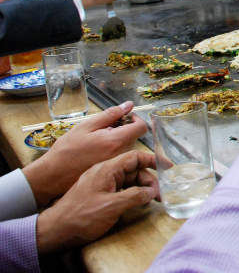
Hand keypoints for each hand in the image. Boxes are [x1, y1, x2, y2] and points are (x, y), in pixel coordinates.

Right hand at [23, 101, 147, 207]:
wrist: (54, 175)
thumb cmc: (67, 149)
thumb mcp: (86, 126)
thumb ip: (110, 114)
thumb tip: (129, 105)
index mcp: (117, 141)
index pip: (142, 127)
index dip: (135, 119)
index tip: (123, 117)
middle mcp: (122, 154)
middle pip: (135, 136)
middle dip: (125, 128)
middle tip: (105, 128)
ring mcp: (117, 164)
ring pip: (128, 145)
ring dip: (119, 138)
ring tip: (98, 139)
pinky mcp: (112, 170)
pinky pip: (121, 155)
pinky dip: (114, 149)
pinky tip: (98, 149)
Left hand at [35, 151, 157, 253]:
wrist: (56, 231)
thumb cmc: (81, 216)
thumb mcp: (112, 206)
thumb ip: (135, 196)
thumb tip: (152, 191)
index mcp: (106, 169)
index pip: (134, 157)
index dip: (152, 161)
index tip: (168, 167)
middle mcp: (104, 172)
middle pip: (133, 170)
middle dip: (148, 180)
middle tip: (158, 195)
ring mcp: (100, 183)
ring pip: (127, 180)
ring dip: (140, 189)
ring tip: (149, 201)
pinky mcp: (98, 194)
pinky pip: (119, 189)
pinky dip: (130, 194)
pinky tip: (136, 204)